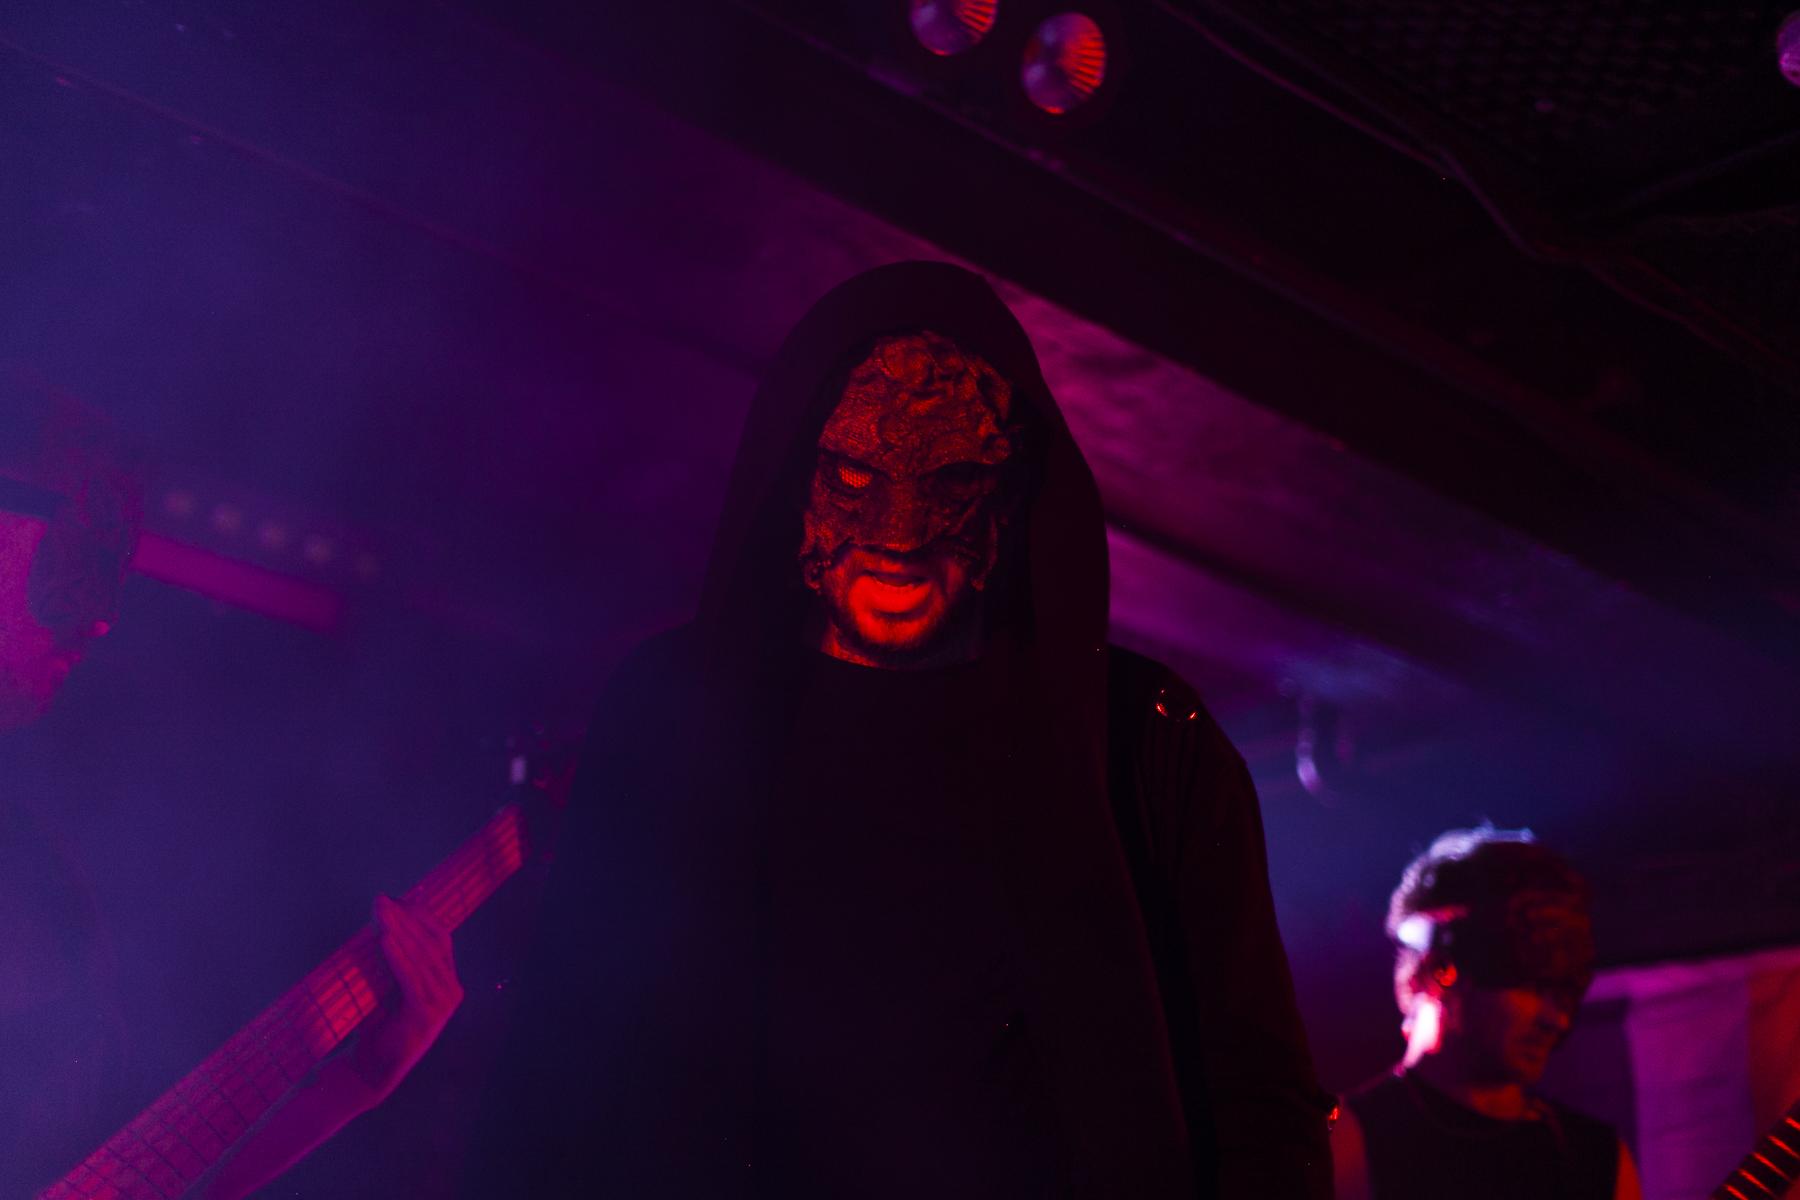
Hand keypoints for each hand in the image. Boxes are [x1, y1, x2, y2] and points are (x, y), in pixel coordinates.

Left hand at [349, 894, 464, 1103]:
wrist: (368, 1071)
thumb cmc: (375, 1026)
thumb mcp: (387, 986)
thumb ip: (393, 960)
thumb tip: (383, 920)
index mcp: (447, 981)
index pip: (439, 938)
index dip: (419, 915)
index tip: (394, 898)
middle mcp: (451, 991)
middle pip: (431, 943)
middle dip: (405, 918)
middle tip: (381, 900)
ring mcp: (442, 1005)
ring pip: (422, 958)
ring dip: (399, 932)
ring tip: (381, 914)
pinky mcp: (426, 1017)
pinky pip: (411, 979)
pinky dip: (397, 957)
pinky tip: (384, 940)